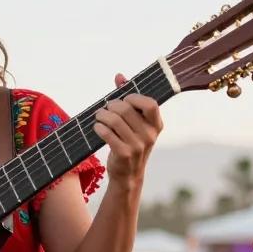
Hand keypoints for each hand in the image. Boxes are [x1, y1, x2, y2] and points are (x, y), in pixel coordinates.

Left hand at [92, 73, 163, 188]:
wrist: (127, 175)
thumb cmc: (130, 143)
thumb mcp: (135, 123)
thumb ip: (129, 99)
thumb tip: (119, 76)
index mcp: (156, 125)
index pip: (150, 104)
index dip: (134, 98)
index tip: (124, 100)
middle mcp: (149, 135)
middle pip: (126, 109)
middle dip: (111, 105)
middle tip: (104, 109)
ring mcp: (137, 146)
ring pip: (114, 120)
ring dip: (102, 115)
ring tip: (98, 116)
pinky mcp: (124, 154)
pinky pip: (106, 134)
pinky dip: (98, 127)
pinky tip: (97, 128)